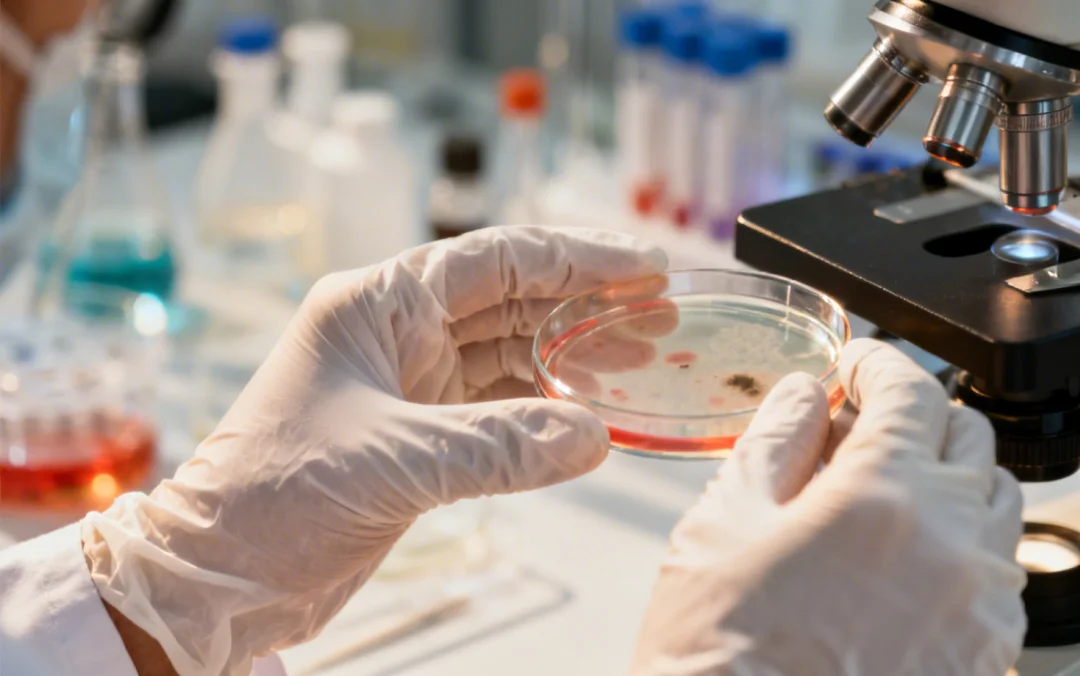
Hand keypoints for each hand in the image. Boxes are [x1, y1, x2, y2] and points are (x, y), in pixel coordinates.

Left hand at [81, 226, 666, 674]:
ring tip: (640, 360)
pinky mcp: (417, 433)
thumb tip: (594, 435)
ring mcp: (407, 382)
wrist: (218, 576)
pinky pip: (498, 409)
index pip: (495, 259)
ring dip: (572, 358)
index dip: (577, 259)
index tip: (643, 267)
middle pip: (512, 301)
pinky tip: (589, 415)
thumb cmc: (271, 499)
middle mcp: (394, 332)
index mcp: (375, 304)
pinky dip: (544, 412)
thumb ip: (500, 446)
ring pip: (510, 354)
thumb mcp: (393, 462)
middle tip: (659, 316)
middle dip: (586, 307)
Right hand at [631, 339, 1025, 675]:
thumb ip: (774, 441)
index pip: (911, 391)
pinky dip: (961, 545)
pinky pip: (997, 574)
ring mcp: (978, 607)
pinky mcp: (987, 656)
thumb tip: (805, 396)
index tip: (859, 366)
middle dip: (917, 415)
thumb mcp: (723, 526)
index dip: (879, 362)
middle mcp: (950, 546)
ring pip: (995, 504)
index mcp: (882, 498)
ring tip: (885, 496)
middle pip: (968, 436)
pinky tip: (903, 562)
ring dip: (947, 478)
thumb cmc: (723, 657)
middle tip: (863, 428)